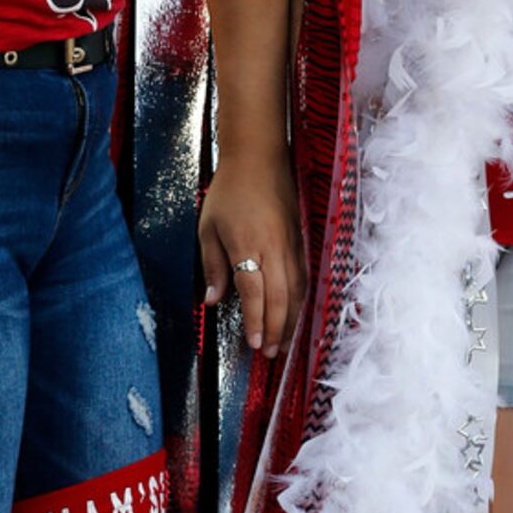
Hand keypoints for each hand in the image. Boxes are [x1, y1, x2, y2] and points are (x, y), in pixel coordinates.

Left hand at [199, 151, 304, 358]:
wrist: (259, 158)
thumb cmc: (230, 191)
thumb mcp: (208, 227)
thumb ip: (213, 266)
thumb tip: (212, 300)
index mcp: (248, 245)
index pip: (254, 293)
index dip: (255, 322)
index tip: (255, 345)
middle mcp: (274, 248)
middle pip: (279, 298)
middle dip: (276, 330)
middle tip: (270, 353)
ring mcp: (291, 244)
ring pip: (296, 291)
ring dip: (291, 320)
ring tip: (284, 342)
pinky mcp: (300, 240)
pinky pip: (303, 277)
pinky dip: (300, 300)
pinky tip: (296, 314)